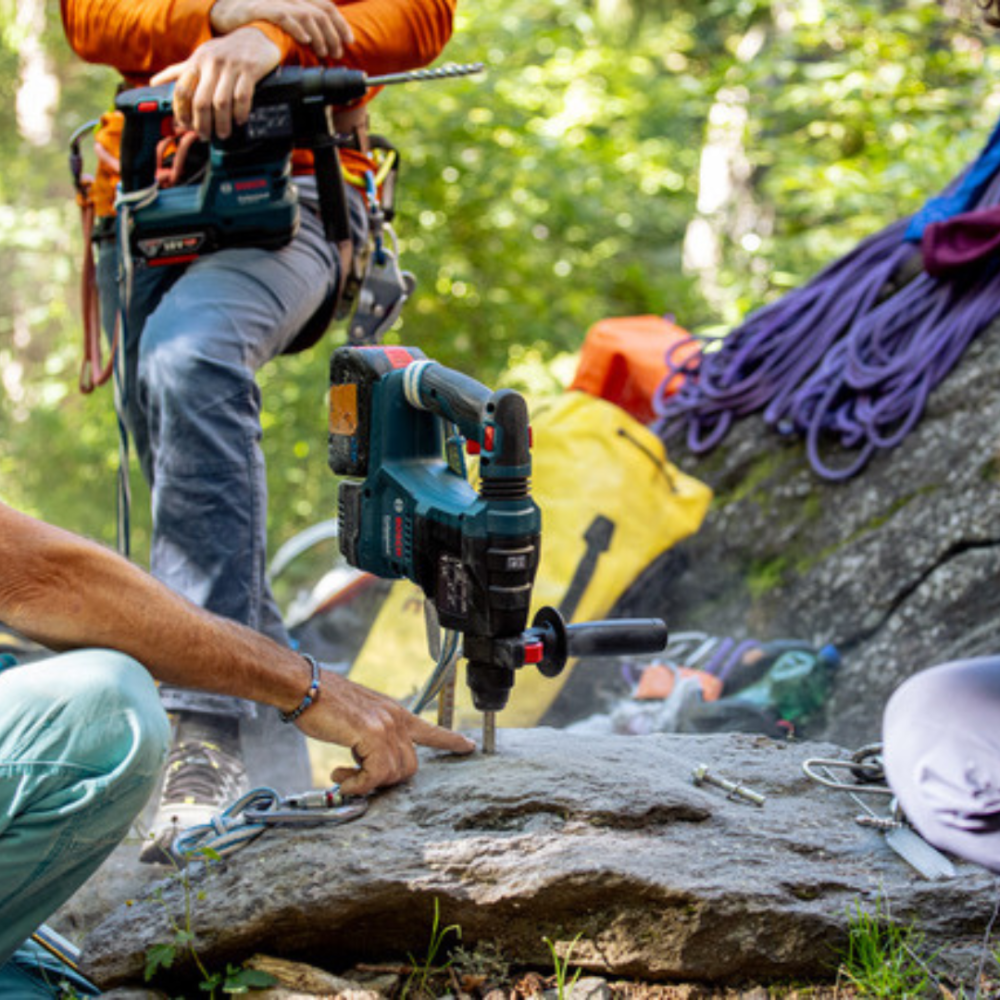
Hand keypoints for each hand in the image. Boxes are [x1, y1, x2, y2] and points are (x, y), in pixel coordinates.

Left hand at [150, 28, 280, 139]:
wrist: (254, 38)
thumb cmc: (224, 52)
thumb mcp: (200, 57)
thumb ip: (179, 72)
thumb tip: (154, 83)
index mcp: (196, 62)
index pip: (182, 90)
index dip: (182, 112)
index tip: (185, 127)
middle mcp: (211, 63)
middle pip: (201, 101)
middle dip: (202, 124)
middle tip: (205, 136)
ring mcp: (231, 67)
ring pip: (221, 102)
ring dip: (221, 123)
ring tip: (223, 134)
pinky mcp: (249, 71)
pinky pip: (242, 97)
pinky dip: (240, 113)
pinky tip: (239, 121)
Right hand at [210, 0, 353, 60]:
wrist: (225, 11)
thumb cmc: (258, 19)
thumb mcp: (284, 20)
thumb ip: (303, 26)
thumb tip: (325, 43)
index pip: (326, 6)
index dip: (340, 23)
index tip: (349, 41)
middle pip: (321, 12)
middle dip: (333, 34)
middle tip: (337, 53)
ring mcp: (275, 0)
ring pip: (307, 15)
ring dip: (319, 36)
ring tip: (324, 52)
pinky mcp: (260, 7)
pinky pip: (284, 16)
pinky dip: (297, 28)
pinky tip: (305, 40)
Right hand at [296, 670, 475, 795]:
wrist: (305, 687)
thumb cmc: (323, 703)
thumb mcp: (357, 718)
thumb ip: (371, 738)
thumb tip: (371, 764)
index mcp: (395, 713)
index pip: (431, 729)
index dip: (450, 740)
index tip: (469, 746)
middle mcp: (396, 718)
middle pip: (410, 766)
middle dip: (385, 779)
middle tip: (356, 777)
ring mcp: (386, 726)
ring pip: (394, 773)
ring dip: (366, 782)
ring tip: (343, 774)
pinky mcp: (372, 734)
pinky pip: (375, 774)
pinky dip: (357, 784)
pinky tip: (340, 777)